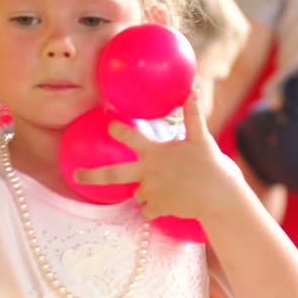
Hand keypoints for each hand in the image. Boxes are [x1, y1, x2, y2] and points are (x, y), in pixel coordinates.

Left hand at [74, 88, 241, 220]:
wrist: (221, 198)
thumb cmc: (212, 166)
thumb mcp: (201, 138)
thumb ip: (192, 114)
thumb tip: (192, 88)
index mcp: (154, 152)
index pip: (129, 136)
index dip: (117, 129)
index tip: (108, 123)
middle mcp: (147, 172)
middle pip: (113, 174)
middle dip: (91, 175)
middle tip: (76, 175)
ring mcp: (151, 192)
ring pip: (136, 193)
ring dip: (143, 190)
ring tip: (166, 186)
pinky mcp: (158, 209)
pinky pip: (147, 209)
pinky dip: (153, 207)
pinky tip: (168, 202)